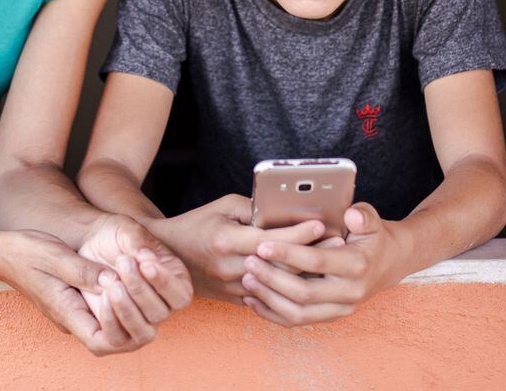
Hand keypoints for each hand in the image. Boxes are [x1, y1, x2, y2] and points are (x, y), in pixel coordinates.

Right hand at [0, 229, 146, 356]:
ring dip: (131, 308)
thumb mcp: (55, 256)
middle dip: (134, 319)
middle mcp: (73, 318)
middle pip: (115, 341)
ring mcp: (77, 311)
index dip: (119, 325)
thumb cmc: (27, 252)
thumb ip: (83, 271)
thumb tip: (114, 280)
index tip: (120, 291)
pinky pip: (108, 311)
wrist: (6, 252)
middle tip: (141, 286)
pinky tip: (130, 274)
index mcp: (66, 312)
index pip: (100, 342)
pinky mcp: (81, 301)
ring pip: (115, 328)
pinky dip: (124, 299)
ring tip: (137, 277)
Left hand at [75, 213, 193, 350]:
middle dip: (140, 290)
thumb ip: (140, 242)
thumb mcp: (126, 230)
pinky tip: (102, 295)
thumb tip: (149, 258)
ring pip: (144, 331)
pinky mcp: (117, 332)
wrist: (88, 245)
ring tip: (110, 283)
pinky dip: (110, 321)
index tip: (145, 263)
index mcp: (173, 282)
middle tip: (122, 263)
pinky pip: (118, 339)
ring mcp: (140, 322)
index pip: (181, 295)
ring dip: (127, 309)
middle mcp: (160, 305)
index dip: (165, 282)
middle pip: (161, 313)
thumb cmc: (114, 236)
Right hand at [152, 193, 327, 302]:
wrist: (168, 255)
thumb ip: (254, 209)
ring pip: (276, 284)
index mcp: (226, 240)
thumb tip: (284, 211)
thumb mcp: (223, 206)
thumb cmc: (198, 224)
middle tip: (337, 244)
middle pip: (279, 265)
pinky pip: (267, 297)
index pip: (270, 239)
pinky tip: (306, 280)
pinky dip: (287, 287)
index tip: (321, 225)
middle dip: (310, 254)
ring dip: (304, 273)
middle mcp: (229, 267)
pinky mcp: (233, 299)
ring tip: (329, 262)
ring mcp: (231, 287)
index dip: (298, 232)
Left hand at [240, 202, 407, 325]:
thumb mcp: (372, 221)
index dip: (288, 254)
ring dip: (269, 299)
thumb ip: (362, 215)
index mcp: (357, 266)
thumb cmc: (373, 238)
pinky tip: (253, 300)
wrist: (389, 263)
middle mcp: (349, 292)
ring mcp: (339, 309)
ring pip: (298, 313)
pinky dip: (272, 314)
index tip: (263, 245)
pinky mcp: (330, 317)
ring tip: (247, 280)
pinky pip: (297, 321)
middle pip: (304, 293)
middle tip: (248, 262)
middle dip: (272, 278)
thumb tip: (351, 214)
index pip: (317, 262)